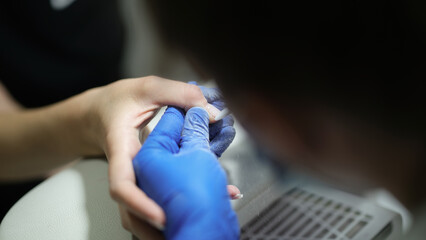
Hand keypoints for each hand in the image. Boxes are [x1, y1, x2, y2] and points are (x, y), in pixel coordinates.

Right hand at [83, 76, 239, 237]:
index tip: (162, 216)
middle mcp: (126, 171)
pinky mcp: (144, 182)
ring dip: (166, 225)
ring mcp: (134, 180)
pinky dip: (177, 207)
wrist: (100, 114)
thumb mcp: (148, 89)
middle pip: (133, 211)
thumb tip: (211, 112)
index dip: (139, 204)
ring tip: (196, 225)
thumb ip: (180, 95)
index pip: (122, 185)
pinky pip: (157, 199)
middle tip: (184, 232)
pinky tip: (207, 201)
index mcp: (120, 149)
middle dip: (155, 228)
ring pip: (143, 213)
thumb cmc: (117, 102)